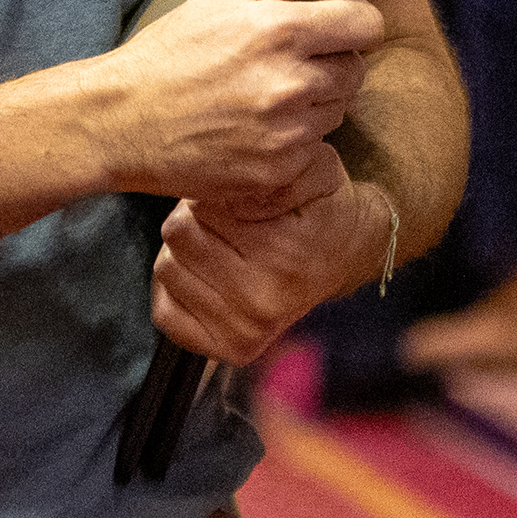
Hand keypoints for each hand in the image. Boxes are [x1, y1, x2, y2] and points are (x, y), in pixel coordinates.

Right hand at [96, 0, 386, 209]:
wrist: (121, 121)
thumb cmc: (170, 53)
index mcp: (283, 31)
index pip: (366, 25)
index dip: (354, 23)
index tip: (335, 27)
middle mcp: (291, 84)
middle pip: (357, 70)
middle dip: (332, 62)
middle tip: (290, 62)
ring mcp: (286, 133)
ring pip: (337, 110)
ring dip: (315, 102)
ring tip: (267, 94)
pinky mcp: (276, 170)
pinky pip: (313, 149)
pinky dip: (294, 139)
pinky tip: (256, 127)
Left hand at [151, 147, 386, 365]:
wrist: (350, 253)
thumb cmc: (324, 207)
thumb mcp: (314, 169)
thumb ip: (273, 168)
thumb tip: (223, 184)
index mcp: (281, 253)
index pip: (197, 207)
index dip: (210, 192)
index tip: (233, 196)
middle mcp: (262, 299)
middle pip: (177, 236)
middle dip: (194, 217)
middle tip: (223, 219)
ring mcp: (245, 330)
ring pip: (166, 269)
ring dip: (184, 252)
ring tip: (219, 246)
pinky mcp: (230, 349)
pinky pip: (166, 313)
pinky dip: (177, 290)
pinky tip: (206, 277)